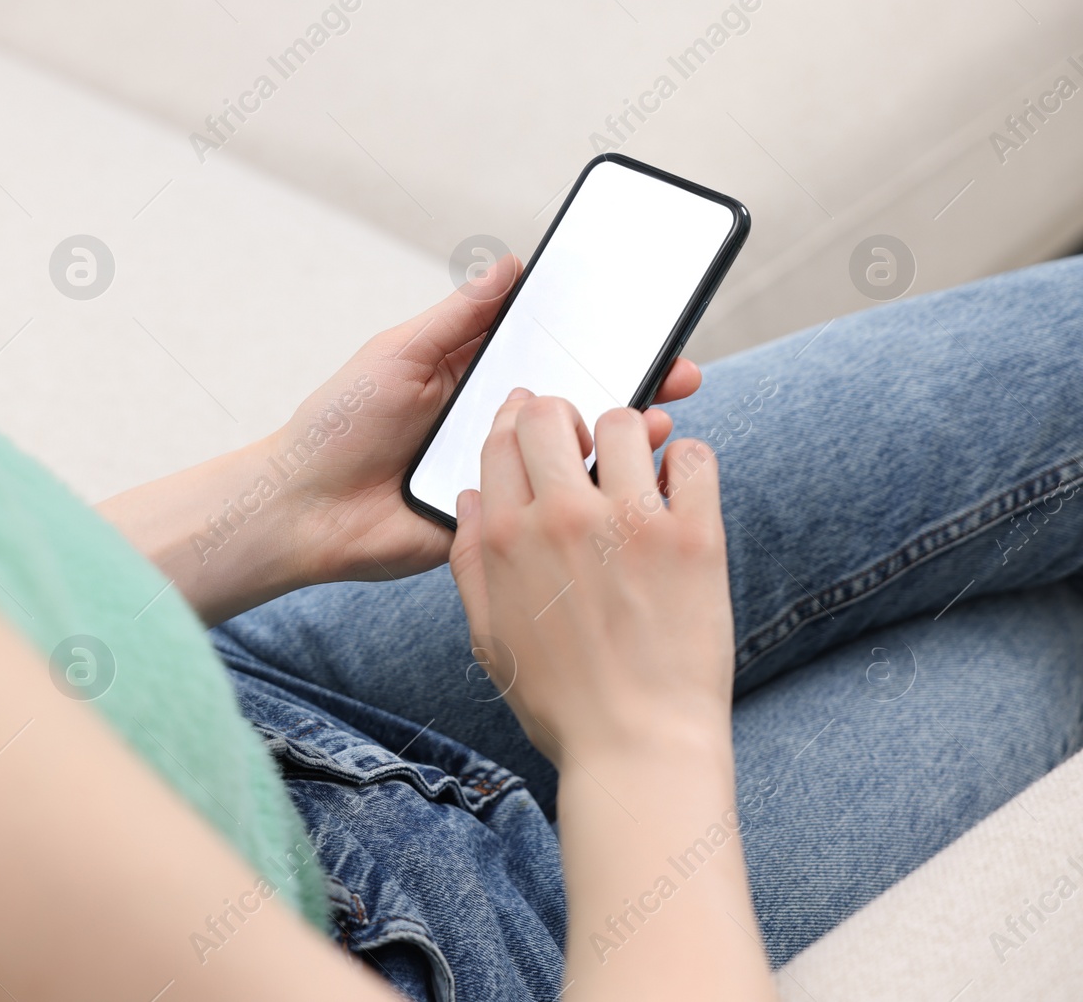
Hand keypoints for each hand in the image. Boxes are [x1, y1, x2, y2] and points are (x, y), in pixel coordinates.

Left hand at [274, 259, 703, 585]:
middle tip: (680, 374)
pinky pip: (547, 508)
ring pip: (572, 457)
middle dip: (631, 387)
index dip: (601, 339)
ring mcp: (500, 476)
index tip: (651, 324)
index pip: (552, 352)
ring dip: (619, 441)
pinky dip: (586, 495)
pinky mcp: (495, 524)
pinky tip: (617, 479)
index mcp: (476, 381)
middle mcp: (495, 426)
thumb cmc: (339, 424)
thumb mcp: (399, 354)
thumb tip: (510, 263)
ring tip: (654, 421)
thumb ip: (458, 317)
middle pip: (576, 403)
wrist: (301, 508)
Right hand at [446, 391, 733, 764]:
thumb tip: (469, 497)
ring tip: (637, 470)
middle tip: (585, 444)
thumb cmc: (563, 702)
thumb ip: (471, 561)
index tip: (535, 423)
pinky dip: (687, 460)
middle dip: (565, 418)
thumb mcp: (489, 637)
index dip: (516, 421)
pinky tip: (678, 487)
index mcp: (507, 539)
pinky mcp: (693, 535)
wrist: (637, 749)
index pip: (501, 439)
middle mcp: (562, 518)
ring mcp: (630, 523)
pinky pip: (693, 456)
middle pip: (552, 415)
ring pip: (625, 421)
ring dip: (629, 437)